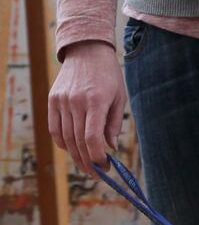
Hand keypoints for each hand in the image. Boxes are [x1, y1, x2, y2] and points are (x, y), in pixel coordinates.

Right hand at [48, 40, 127, 173]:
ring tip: (86, 166)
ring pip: (66, 137)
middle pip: (78, 141)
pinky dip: (62, 142)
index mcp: (96, 102)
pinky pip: (54, 128)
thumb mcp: (120, 98)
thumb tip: (110, 147)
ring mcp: (61, 101)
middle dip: (88, 162)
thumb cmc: (109, 75)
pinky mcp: (52, 99)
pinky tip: (72, 150)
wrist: (86, 51)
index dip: (97, 157)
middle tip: (97, 174)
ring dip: (76, 156)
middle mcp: (75, 102)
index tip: (105, 167)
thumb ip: (114, 123)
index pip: (92, 138)